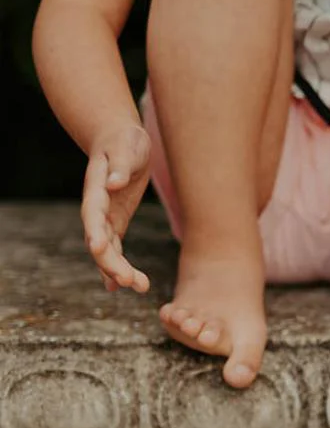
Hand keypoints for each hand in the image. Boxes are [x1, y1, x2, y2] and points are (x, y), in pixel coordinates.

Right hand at [81, 123, 151, 292]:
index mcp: (96, 190)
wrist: (121, 140)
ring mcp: (105, 217)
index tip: (97, 248)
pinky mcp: (116, 221)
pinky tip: (125, 285)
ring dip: (119, 270)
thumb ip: (120, 166)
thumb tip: (114, 183)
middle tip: (129, 281)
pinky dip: (118, 266)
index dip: (94, 232)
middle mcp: (96, 208)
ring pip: (107, 250)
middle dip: (111, 263)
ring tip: (139, 287)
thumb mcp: (127, 148)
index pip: (93, 215)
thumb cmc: (125, 141)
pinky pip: (115, 248)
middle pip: (99, 241)